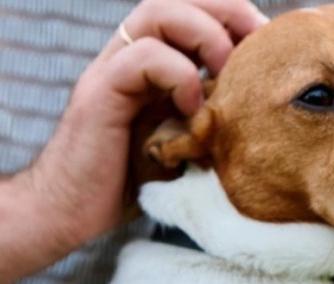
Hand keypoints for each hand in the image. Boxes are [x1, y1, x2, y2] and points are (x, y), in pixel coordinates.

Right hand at [21, 0, 267, 248]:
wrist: (67, 212)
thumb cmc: (128, 185)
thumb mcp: (182, 144)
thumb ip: (207, 118)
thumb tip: (259, 115)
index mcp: (149, 65)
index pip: (190, 10)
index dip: (231, 15)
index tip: (267, 42)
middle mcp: (128, 57)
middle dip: (225, 10)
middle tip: (258, 40)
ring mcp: (110, 71)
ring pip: (155, 13)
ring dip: (204, 34)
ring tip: (227, 69)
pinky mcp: (99, 94)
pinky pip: (141, 59)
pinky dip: (177, 74)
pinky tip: (193, 107)